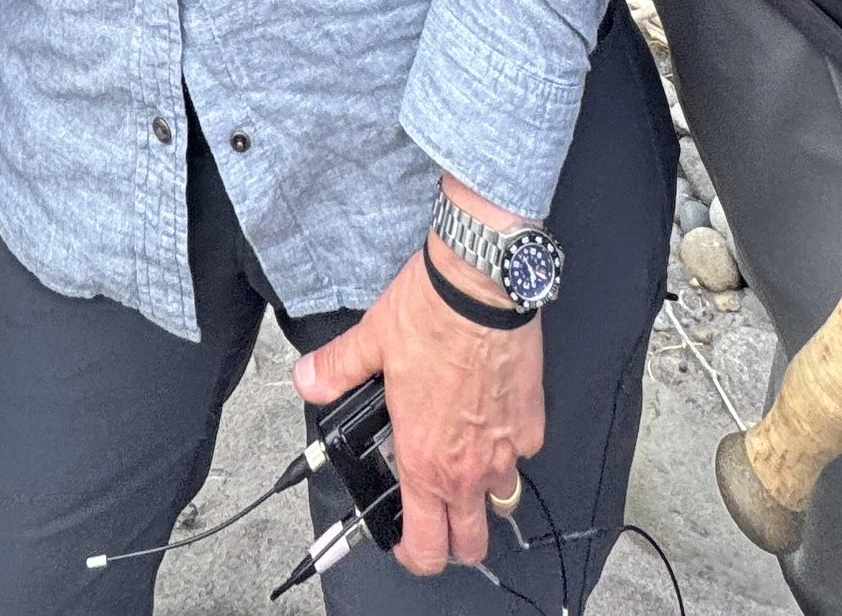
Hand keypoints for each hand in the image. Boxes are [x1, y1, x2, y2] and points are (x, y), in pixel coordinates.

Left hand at [292, 244, 545, 575]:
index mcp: (423, 459)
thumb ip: (336, 370)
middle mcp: (467, 467)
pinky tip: (488, 417)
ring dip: (483, 492)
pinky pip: (521, 456)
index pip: (425, 547)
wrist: (482, 287)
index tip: (406, 541)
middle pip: (472, 544)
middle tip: (438, 513)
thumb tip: (309, 379)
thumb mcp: (370, 342)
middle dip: (454, 540)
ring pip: (500, 501)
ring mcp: (505, 451)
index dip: (413, 555)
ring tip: (462, 458)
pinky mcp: (531, 425)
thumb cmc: (432, 314)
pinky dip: (507, 448)